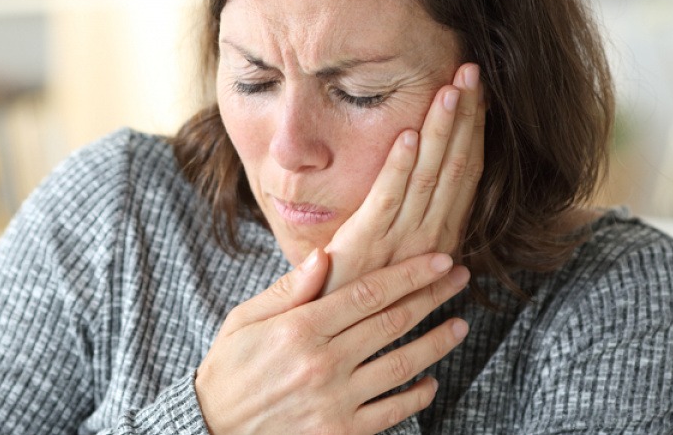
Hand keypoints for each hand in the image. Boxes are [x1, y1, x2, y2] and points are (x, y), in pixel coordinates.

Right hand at [195, 251, 470, 434]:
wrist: (213, 429)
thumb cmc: (228, 370)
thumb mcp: (244, 321)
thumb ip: (287, 290)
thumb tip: (325, 255)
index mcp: (300, 328)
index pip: (369, 293)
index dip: (410, 274)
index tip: (439, 260)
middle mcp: (322, 362)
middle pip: (392, 322)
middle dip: (432, 296)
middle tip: (460, 279)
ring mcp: (335, 400)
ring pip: (402, 365)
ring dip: (437, 343)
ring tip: (459, 325)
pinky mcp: (341, 431)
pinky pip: (392, 411)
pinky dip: (417, 395)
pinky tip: (430, 381)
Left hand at [321, 64, 485, 293]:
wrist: (333, 334)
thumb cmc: (360, 291)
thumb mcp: (399, 259)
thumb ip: (418, 234)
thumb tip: (447, 231)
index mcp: (441, 236)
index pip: (466, 173)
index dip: (474, 129)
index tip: (480, 90)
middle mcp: (430, 237)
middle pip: (455, 166)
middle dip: (465, 116)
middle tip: (472, 70)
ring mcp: (400, 241)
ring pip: (428, 175)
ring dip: (440, 130)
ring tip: (450, 88)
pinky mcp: (365, 244)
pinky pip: (387, 198)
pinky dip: (398, 165)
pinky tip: (406, 133)